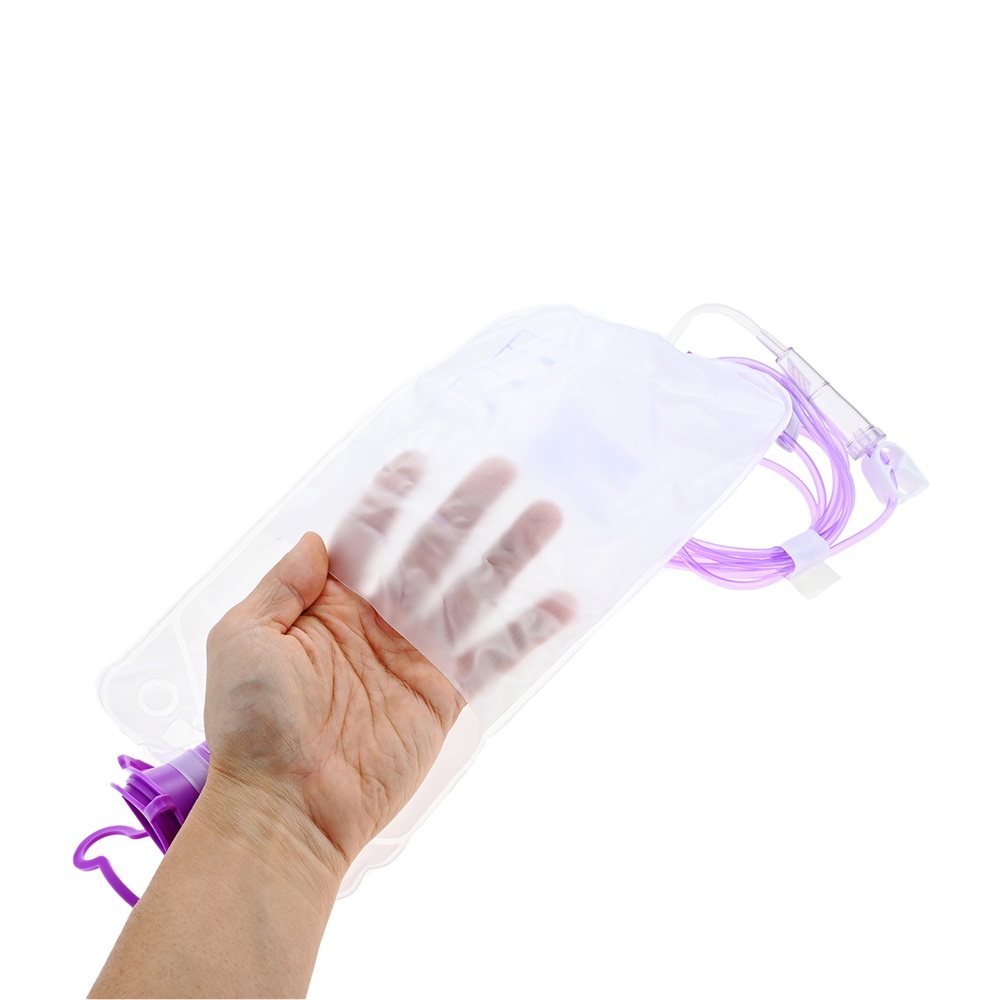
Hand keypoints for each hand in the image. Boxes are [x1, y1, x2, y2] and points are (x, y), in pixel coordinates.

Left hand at [203, 453, 573, 873]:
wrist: (285, 808)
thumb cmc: (252, 724)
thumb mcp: (244, 638)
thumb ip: (283, 585)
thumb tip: (317, 540)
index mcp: (328, 603)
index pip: (369, 537)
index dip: (394, 500)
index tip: (421, 462)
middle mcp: (377, 621)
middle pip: (431, 552)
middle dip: (464, 511)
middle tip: (501, 471)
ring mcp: (414, 656)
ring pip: (471, 592)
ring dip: (508, 554)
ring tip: (545, 516)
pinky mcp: (443, 695)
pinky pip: (492, 654)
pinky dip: (527, 630)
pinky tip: (562, 602)